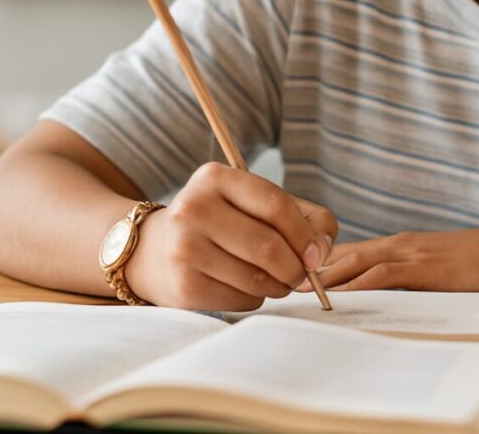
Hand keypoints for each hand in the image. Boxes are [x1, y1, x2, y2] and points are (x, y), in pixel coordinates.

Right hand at [124, 162, 336, 310]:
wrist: (155, 251)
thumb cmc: (224, 224)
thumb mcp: (257, 204)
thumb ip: (305, 217)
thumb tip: (322, 250)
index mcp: (216, 178)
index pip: (275, 205)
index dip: (305, 234)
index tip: (317, 254)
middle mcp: (193, 208)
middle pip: (268, 246)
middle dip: (296, 267)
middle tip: (301, 275)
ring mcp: (184, 248)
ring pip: (257, 278)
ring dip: (279, 285)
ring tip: (277, 280)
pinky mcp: (183, 286)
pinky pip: (241, 299)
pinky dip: (256, 298)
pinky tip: (246, 286)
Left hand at [299, 221, 478, 294]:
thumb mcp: (446, 271)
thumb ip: (415, 280)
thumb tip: (387, 299)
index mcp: (403, 245)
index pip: (349, 254)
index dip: (317, 266)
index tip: (288, 279)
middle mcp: (401, 244)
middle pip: (342, 255)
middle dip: (307, 270)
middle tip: (272, 285)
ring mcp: (414, 253)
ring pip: (354, 263)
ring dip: (320, 279)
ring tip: (288, 293)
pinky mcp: (428, 268)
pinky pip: (383, 277)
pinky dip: (355, 287)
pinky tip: (334, 299)